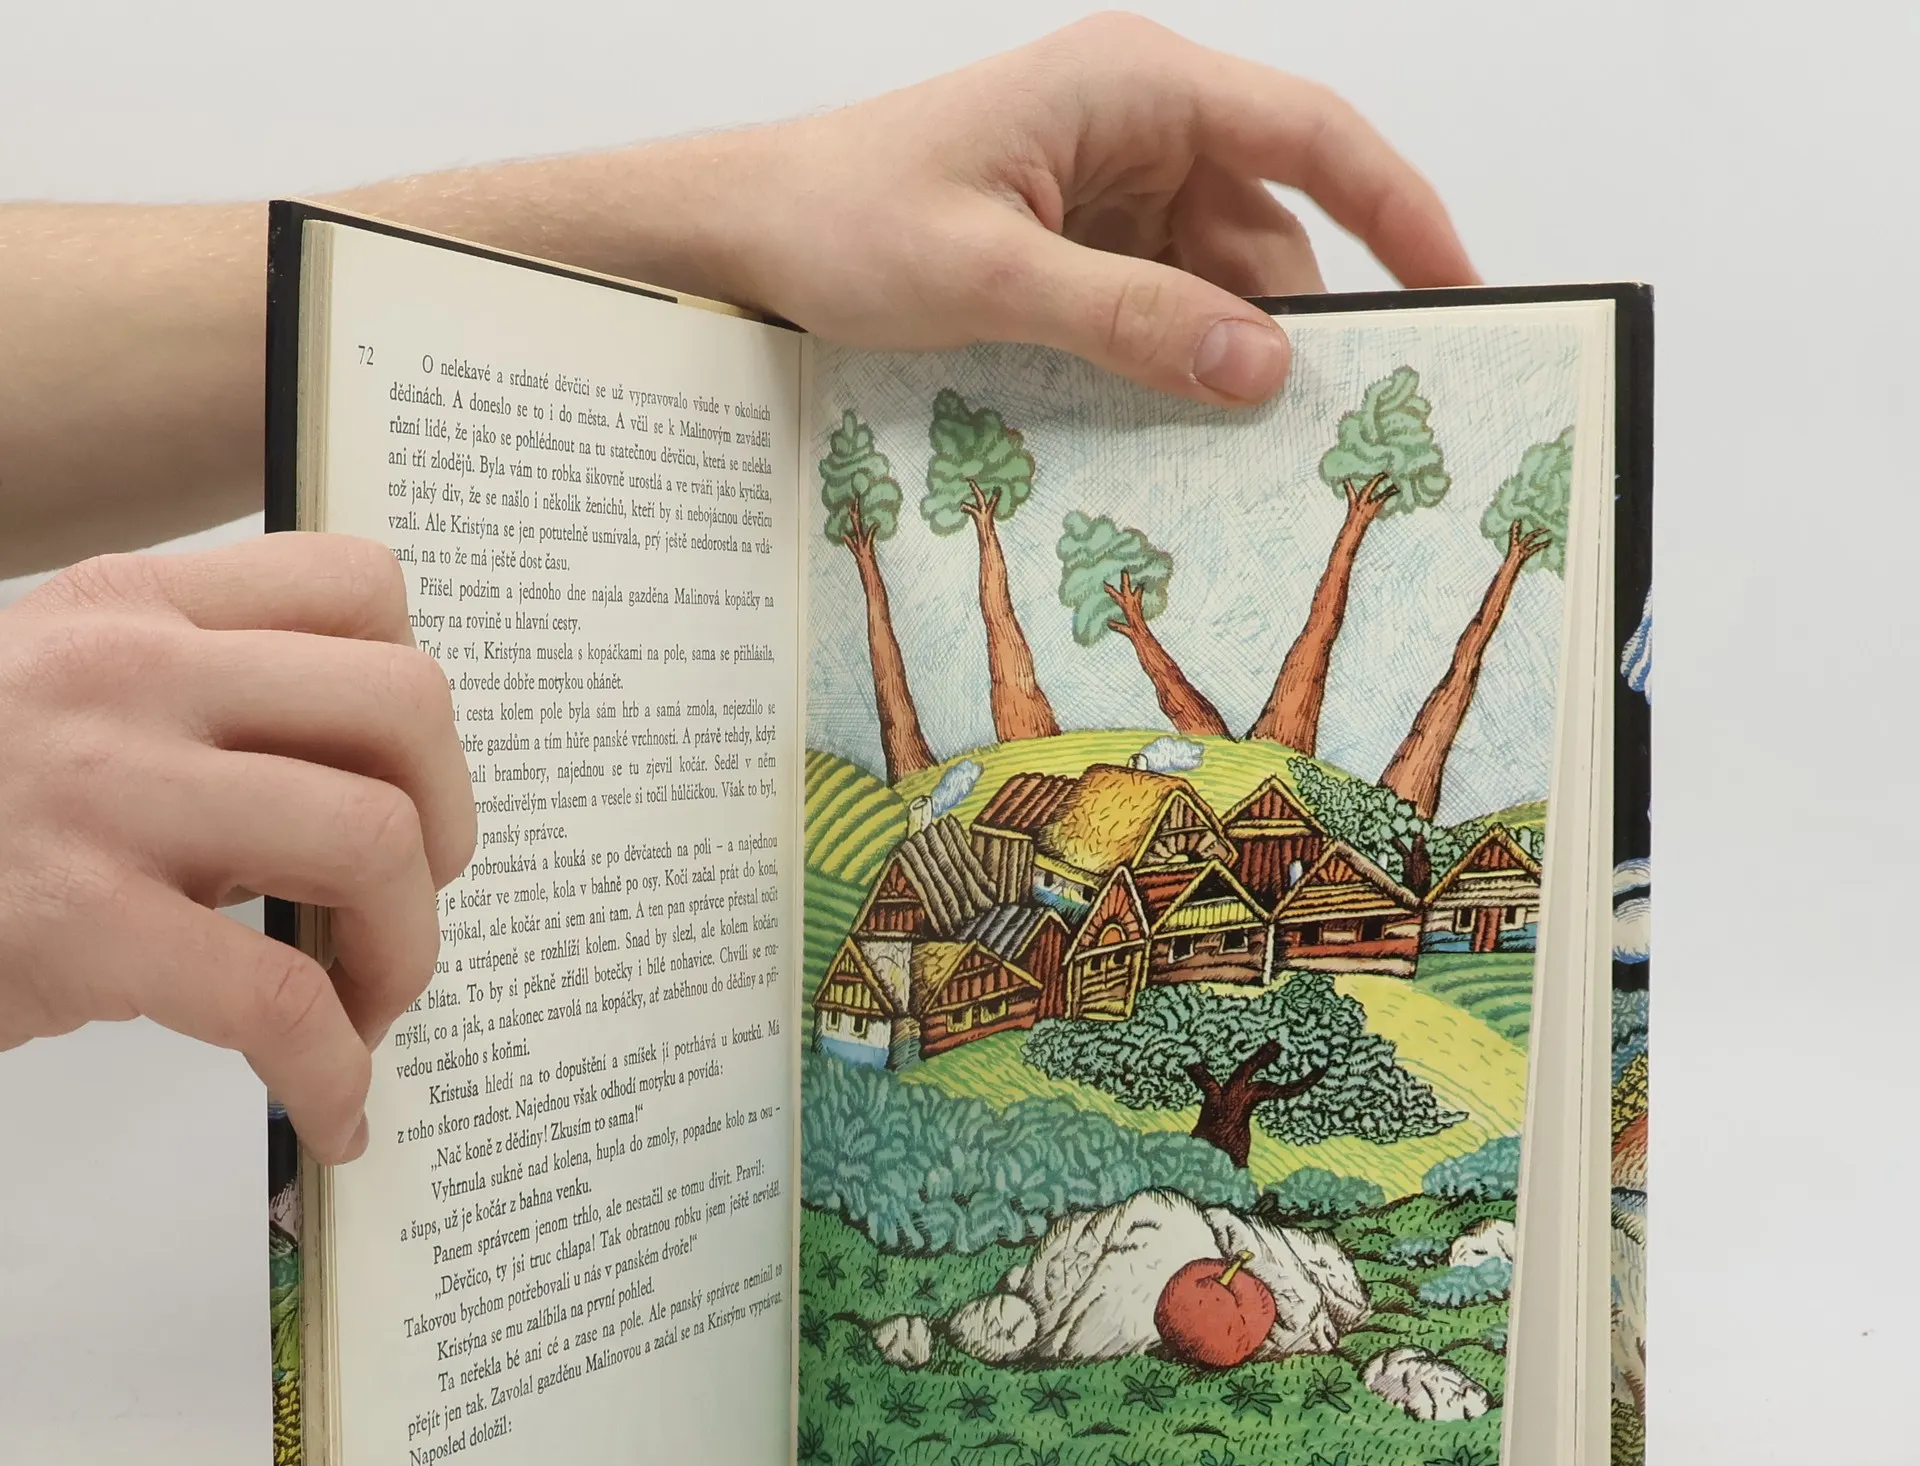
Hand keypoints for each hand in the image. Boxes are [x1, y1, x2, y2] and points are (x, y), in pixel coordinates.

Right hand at [0, 535, 475, 1162]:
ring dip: (408, 950)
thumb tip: (369, 805)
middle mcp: (129, 675)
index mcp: (133, 609)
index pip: (360, 586)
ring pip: (372, 840)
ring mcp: (104, 792)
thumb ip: (204, 717)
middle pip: (405, 706)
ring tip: (366, 1008)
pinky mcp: (76, 921)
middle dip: (449, 828)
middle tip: (406, 906)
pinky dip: (334, 1070)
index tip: (406, 789)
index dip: (420, 704)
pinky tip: (330, 1109)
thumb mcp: (68, 705)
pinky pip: (280, 1000)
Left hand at [694, 13, 1475, 403]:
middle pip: (1272, 225)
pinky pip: (1163, 303)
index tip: (1461, 293)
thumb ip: (1129, 317)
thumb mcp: (990, 275)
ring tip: (1252, 453)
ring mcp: (1110, 187)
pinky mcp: (1080, 243)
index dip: (1399, 213)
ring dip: (1231, 356)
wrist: (744, 234)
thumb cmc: (844, 219)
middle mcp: (1137, 126)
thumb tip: (1261, 367)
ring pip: (1220, 278)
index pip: (1310, 136)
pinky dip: (1177, 361)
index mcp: (1133, 87)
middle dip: (1305, 320)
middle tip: (1342, 426)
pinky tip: (1178, 428)